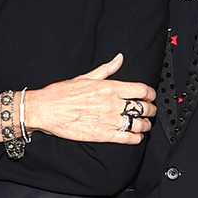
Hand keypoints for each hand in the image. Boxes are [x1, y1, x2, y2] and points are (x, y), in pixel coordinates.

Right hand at [26, 55, 156, 145]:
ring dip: (145, 125)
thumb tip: (118, 59)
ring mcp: (109, 120)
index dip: (151, 94)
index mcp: (110, 88)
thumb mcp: (86, 76)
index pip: (142, 90)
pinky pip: (128, 138)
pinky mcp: (103, 135)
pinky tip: (135, 136)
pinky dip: (136, 138)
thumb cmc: (62, 93)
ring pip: (139, 124)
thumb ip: (106, 69)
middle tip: (150, 111)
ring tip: (144, 125)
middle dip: (151, 110)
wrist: (46, 109)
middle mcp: (112, 104)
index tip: (151, 96)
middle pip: (144, 108)